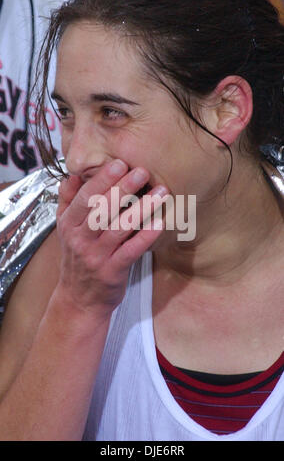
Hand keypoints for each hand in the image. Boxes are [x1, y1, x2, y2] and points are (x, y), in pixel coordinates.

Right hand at [54, 159, 167, 316]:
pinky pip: (131, 252)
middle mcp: (80, 239)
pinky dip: (145, 236)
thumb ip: (67, 202)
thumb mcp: (65, 230)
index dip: (102, 180)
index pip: (84, 198)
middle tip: (143, 171)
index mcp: (69, 225)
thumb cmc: (77, 259)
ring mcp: (96, 257)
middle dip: (123, 188)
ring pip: (119, 228)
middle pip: (102, 210)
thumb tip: (71, 175)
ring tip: (160, 192)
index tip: (120, 163)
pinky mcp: (112, 272)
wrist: (79, 300)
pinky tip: (160, 222)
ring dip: (141, 209)